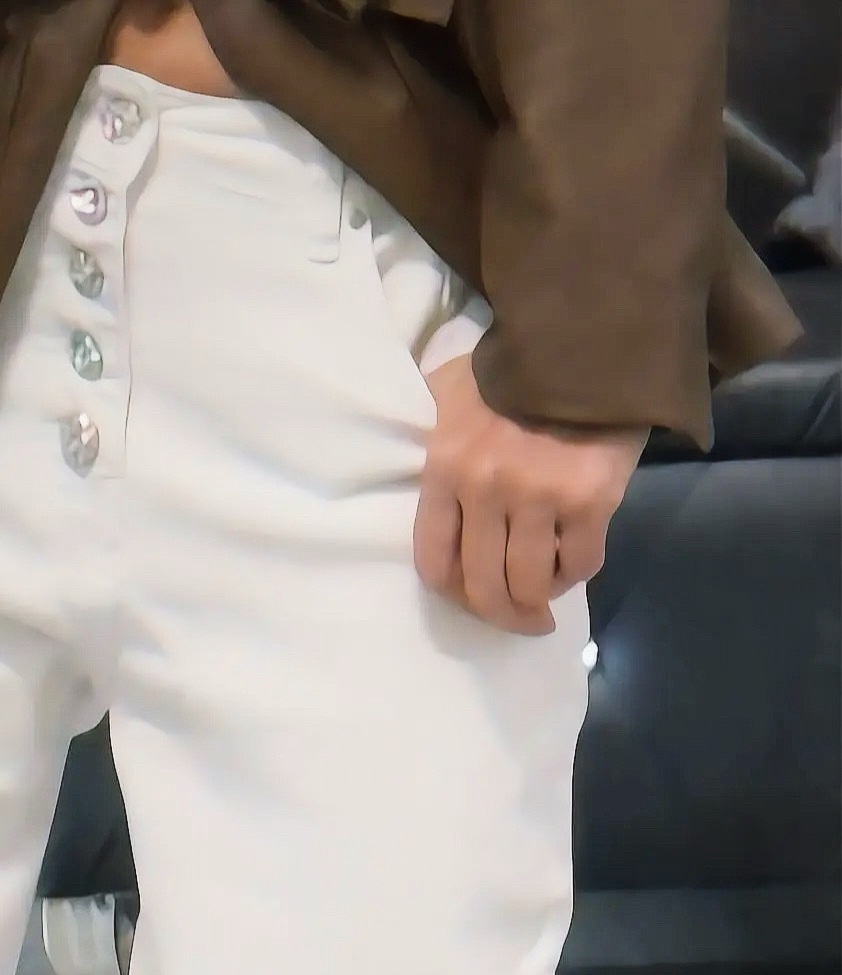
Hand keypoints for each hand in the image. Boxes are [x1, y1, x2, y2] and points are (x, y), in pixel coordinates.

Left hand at [414, 354, 645, 635]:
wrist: (590, 335)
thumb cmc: (514, 366)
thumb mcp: (448, 390)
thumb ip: (427, 434)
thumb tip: (402, 461)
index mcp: (444, 466)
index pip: (434, 561)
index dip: (452, 592)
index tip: (470, 596)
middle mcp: (486, 488)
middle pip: (482, 586)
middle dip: (500, 615)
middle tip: (518, 621)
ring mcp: (539, 496)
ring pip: (530, 585)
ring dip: (537, 604)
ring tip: (545, 602)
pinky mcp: (590, 499)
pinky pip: (580, 563)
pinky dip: (575, 574)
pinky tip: (572, 565)